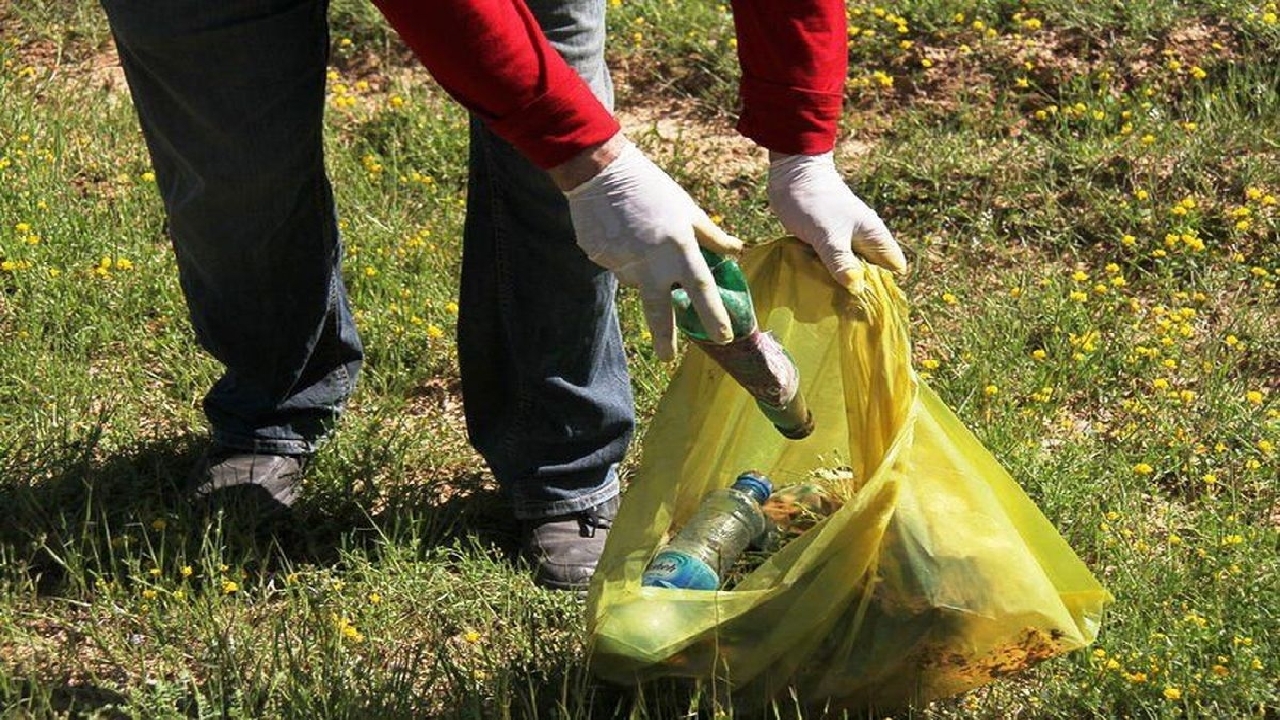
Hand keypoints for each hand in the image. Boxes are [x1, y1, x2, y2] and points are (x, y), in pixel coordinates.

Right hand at [563, 138, 742, 360]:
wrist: (601, 173)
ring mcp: (622, 263)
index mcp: (678, 248)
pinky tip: (618, 231)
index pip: (701, 290)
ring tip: (636, 235)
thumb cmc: (653, 188)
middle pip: (659, 310)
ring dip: (640, 269)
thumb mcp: (688, 209)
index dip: (713, 315)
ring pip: (635, 280)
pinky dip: (621, 254)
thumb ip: (712, 236)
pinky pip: (615, 265)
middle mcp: (651, 262)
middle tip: (666, 358)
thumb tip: (737, 251)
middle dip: (664, 338)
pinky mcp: (599, 259)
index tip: (723, 336)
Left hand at [766, 151, 906, 292]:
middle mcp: (863, 240)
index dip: (885, 287)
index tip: (869, 306)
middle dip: (861, 290)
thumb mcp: (828, 235)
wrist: (791, 175)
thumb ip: (841, 261)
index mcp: (874, 236)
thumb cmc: (814, 202)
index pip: (893, 268)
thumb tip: (857, 289)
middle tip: (845, 310)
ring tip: (829, 303)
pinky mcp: (825, 243)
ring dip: (840, 284)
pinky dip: (825, 275)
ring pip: (849, 270)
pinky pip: (831, 265)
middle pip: (871, 273)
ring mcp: (844, 241)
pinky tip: (815, 287)